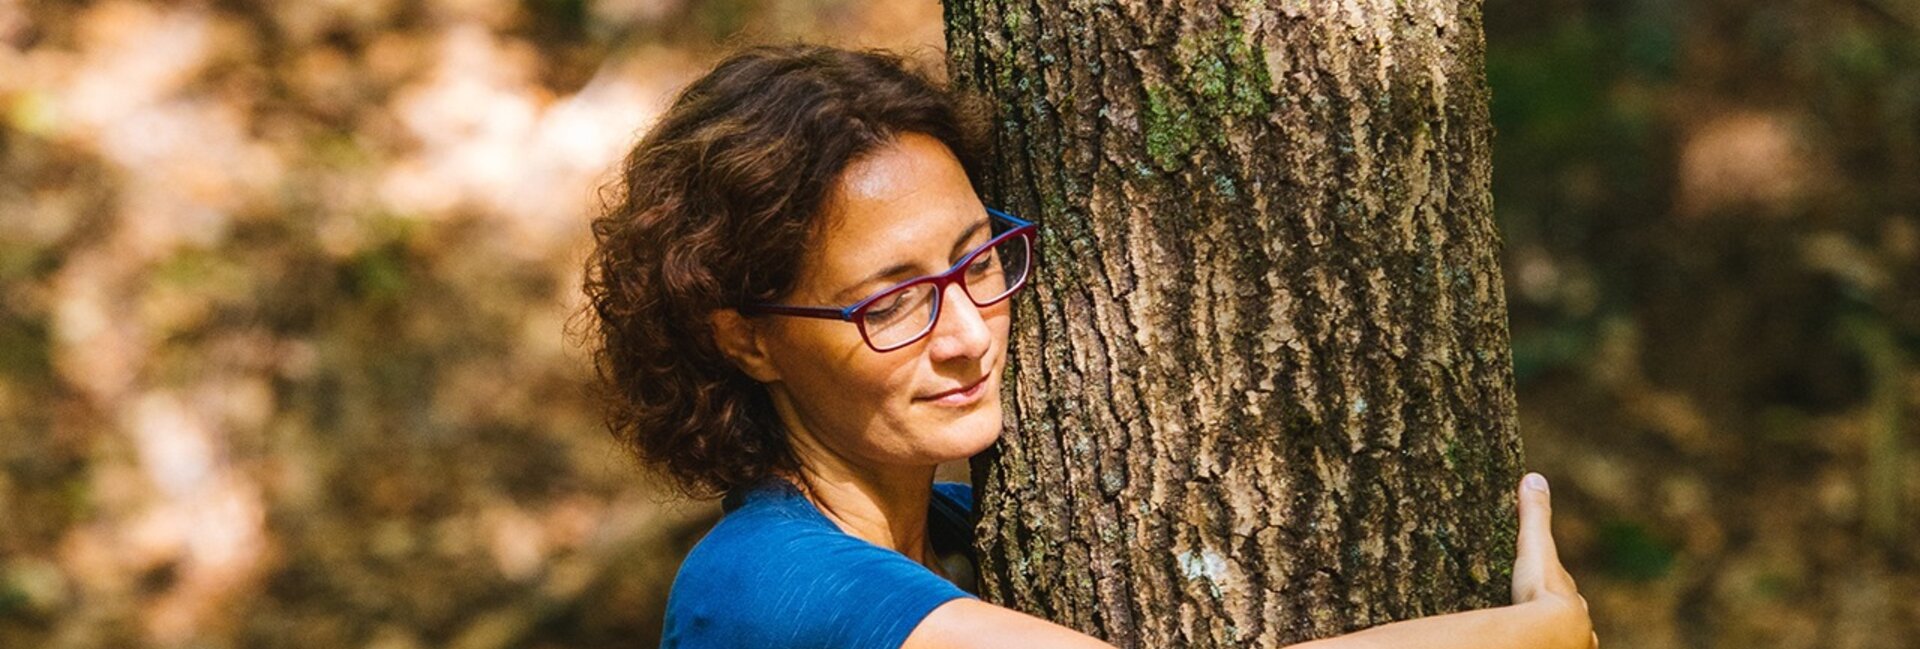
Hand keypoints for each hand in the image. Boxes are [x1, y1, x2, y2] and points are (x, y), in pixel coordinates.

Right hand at [1510, 473, 1597, 648]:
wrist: (1552, 633)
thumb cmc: (1541, 592)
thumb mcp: (1534, 547)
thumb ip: (1534, 515)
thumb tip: (1533, 477)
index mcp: (1570, 596)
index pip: (1565, 589)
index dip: (1555, 585)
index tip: (1545, 585)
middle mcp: (1578, 622)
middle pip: (1571, 615)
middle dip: (1560, 613)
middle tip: (1541, 613)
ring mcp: (1572, 644)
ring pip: (1569, 640)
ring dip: (1558, 637)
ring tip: (1541, 637)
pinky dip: (1551, 647)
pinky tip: (1541, 645)